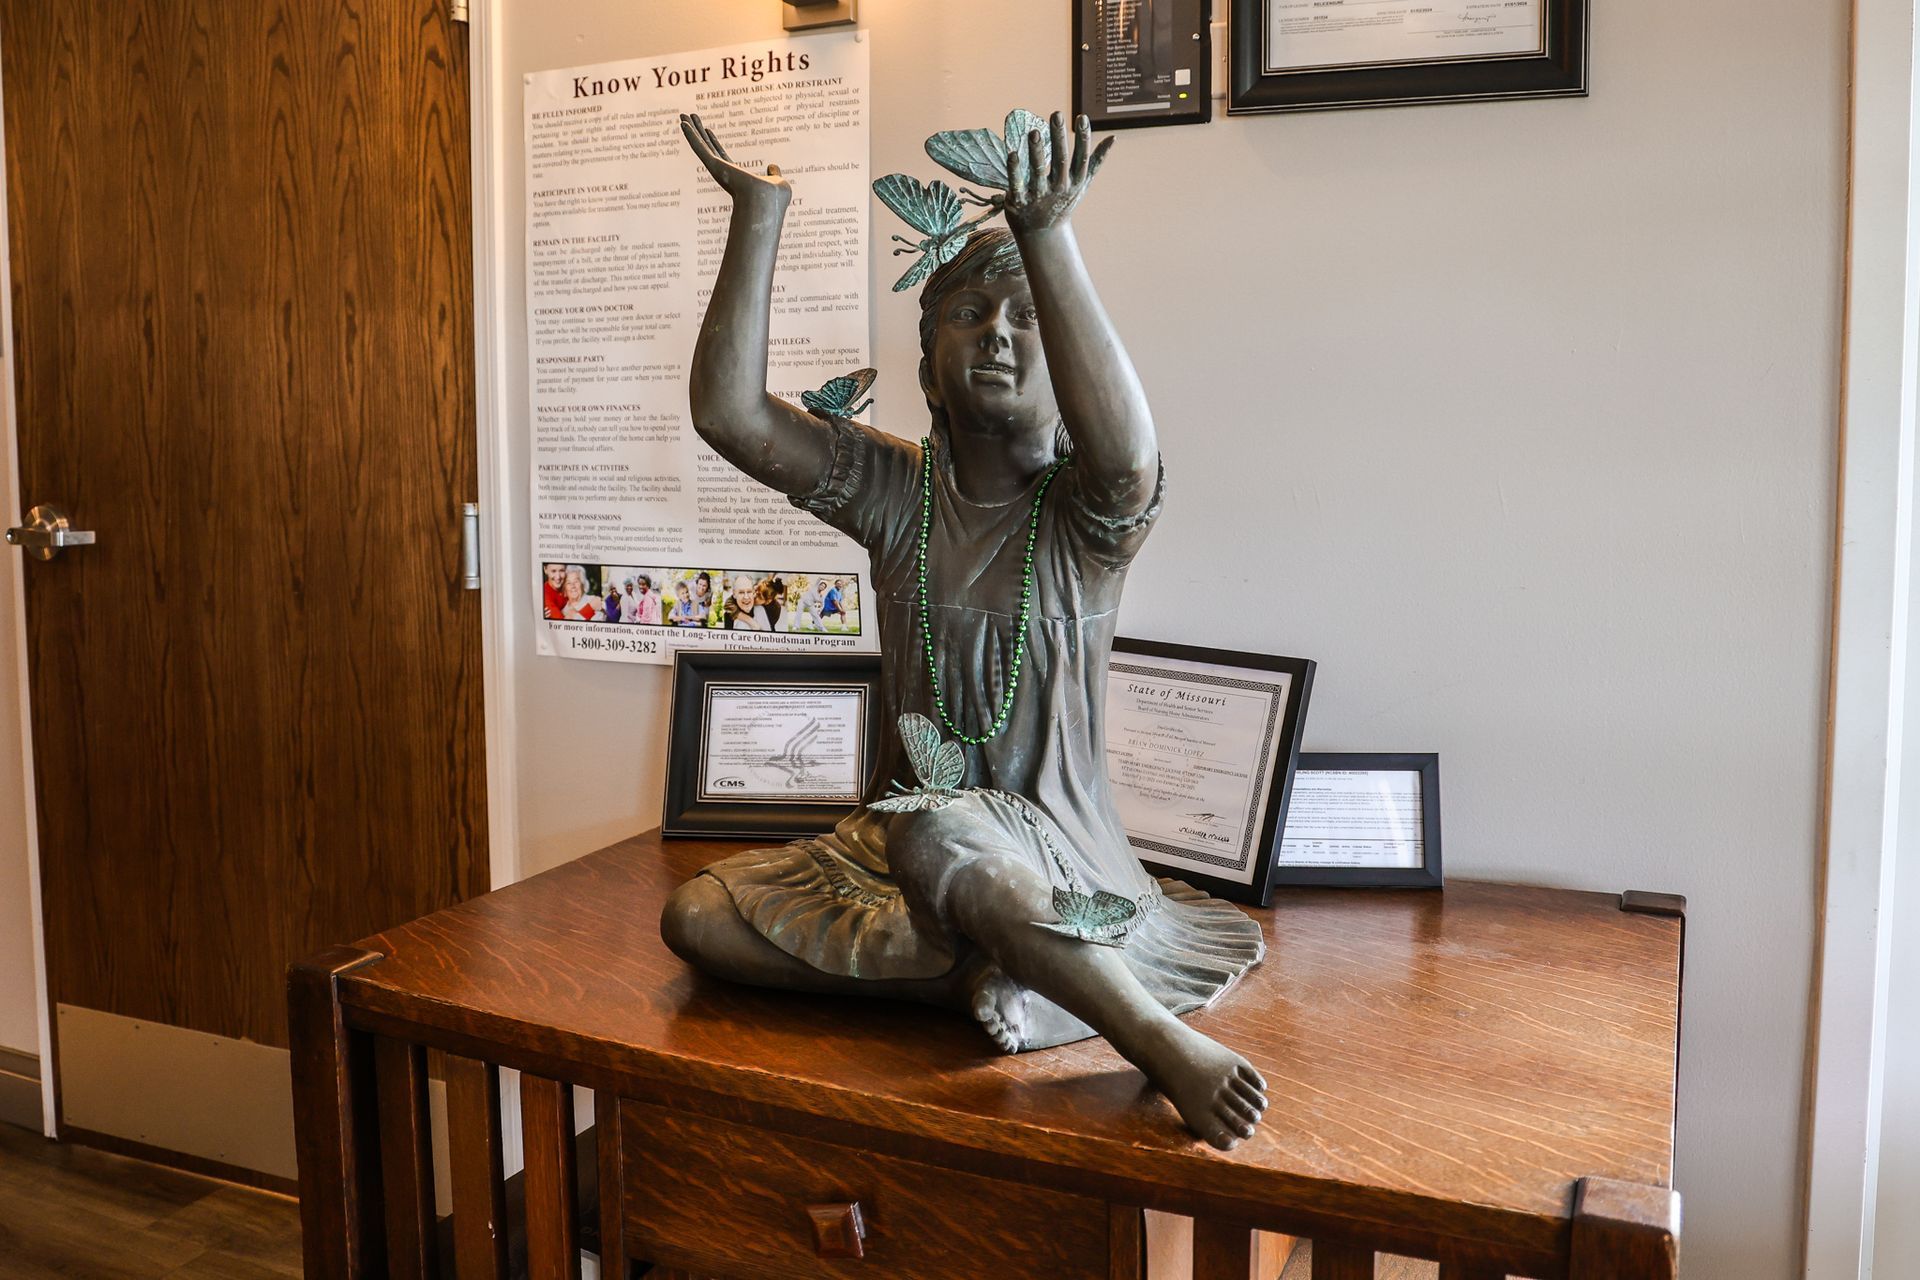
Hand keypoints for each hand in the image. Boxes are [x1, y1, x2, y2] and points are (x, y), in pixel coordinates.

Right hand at [681, 113, 790, 218]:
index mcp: (735, 176)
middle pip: (706, 147)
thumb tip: (773, 168)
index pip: (720, 155)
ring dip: (690, 130)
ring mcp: (717, 169)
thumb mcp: (776, 181)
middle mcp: (723, 172)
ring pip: (700, 145)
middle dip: (697, 131)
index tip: (707, 129)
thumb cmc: (774, 197)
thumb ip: (773, 174)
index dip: (713, 141)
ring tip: (682, 115)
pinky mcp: (715, 166)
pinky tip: (683, 124)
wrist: (767, 201)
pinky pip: (699, 148)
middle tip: (687, 117)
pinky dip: (690, 136)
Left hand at [1004, 112, 1112, 234]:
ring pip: (1038, 171)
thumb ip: (1096, 160)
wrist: (1042, 236)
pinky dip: (1014, 169)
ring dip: (1036, 151)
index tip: (1082, 117)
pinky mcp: (1020, 201)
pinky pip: (1016, 184)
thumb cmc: (1062, 203)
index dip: (1083, 138)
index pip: (1081, 157)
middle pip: (1060, 160)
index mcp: (1074, 181)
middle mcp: (1059, 187)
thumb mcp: (1082, 184)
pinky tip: (1012, 153)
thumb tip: (1114, 137)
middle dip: (1058, 138)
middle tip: (1057, 114)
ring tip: (1034, 131)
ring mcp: (1039, 195)